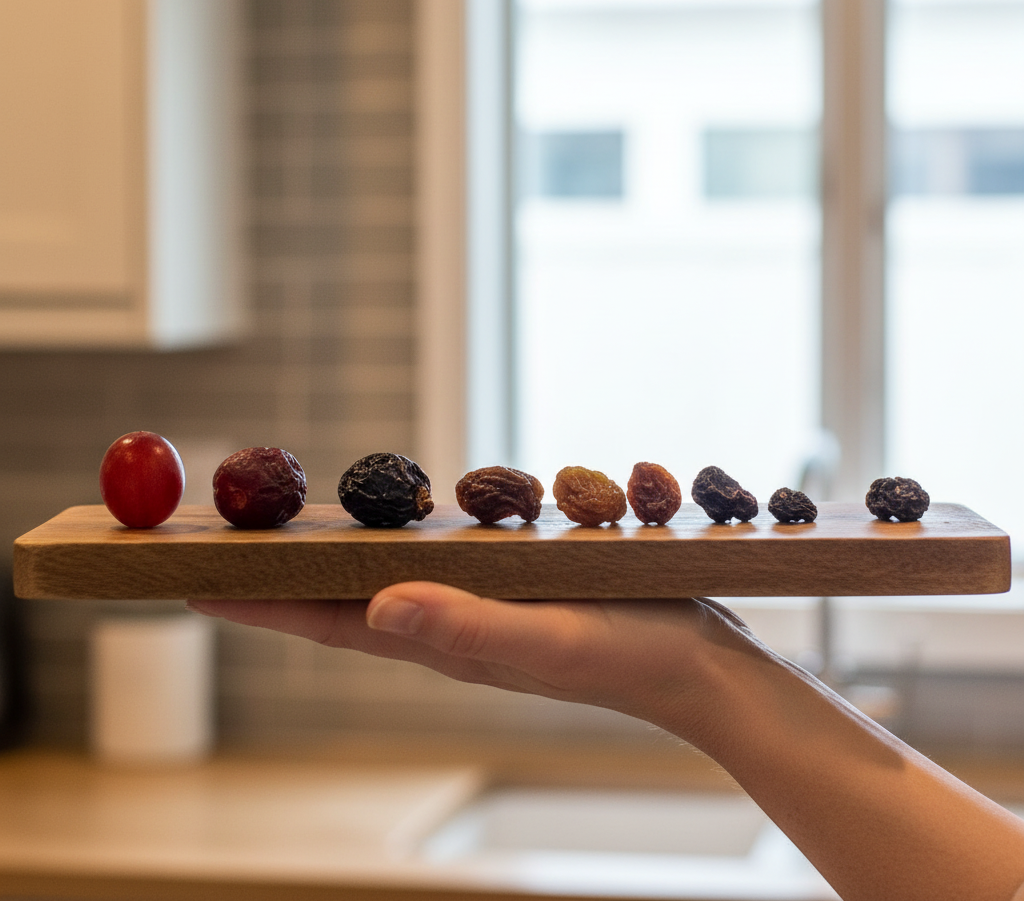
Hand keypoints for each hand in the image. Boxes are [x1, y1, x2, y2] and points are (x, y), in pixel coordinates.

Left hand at [187, 584, 761, 735]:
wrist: (697, 665)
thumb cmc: (629, 651)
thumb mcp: (545, 637)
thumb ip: (464, 625)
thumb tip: (374, 609)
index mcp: (444, 641)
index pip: (326, 623)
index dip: (258, 604)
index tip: (192, 581)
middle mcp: (450, 627)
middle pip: (343, 600)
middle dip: (281, 576)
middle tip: (228, 542)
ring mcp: (480, 610)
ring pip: (384, 580)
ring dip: (332, 560)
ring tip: (289, 534)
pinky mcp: (512, 591)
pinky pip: (434, 564)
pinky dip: (396, 547)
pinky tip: (394, 526)